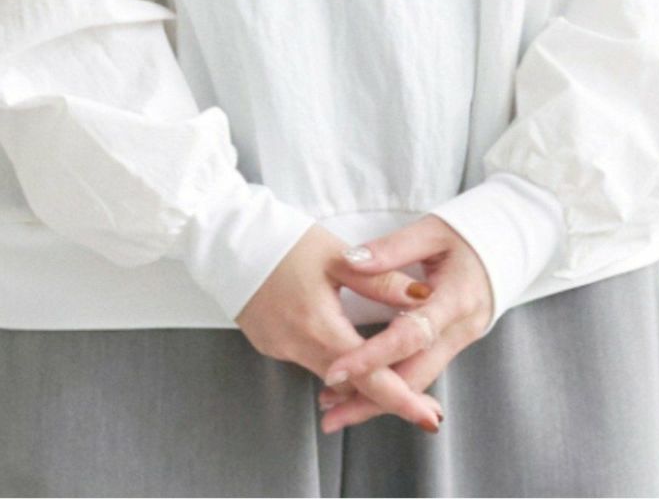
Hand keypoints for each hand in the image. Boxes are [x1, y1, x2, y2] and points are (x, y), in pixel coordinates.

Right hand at [235, 223, 444, 431]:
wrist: (228, 239)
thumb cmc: (284, 241)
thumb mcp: (338, 256)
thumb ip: (381, 281)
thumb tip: (423, 298)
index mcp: (319, 325)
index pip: (368, 376)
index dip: (402, 399)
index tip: (430, 418)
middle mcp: (297, 346)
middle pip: (351, 385)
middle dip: (389, 396)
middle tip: (425, 406)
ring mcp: (280, 349)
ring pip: (330, 376)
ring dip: (361, 382)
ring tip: (395, 383)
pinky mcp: (270, 344)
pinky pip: (310, 361)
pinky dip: (334, 365)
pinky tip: (350, 359)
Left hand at [314, 214, 492, 432]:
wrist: (507, 245)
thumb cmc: (467, 233)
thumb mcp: (431, 231)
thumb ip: (392, 248)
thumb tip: (352, 260)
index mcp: (456, 299)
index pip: (410, 337)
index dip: (373, 357)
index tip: (336, 372)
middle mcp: (461, 329)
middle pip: (415, 376)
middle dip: (372, 400)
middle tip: (330, 416)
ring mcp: (460, 340)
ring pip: (418, 380)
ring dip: (379, 400)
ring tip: (336, 412)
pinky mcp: (453, 343)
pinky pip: (422, 371)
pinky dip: (394, 386)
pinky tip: (364, 392)